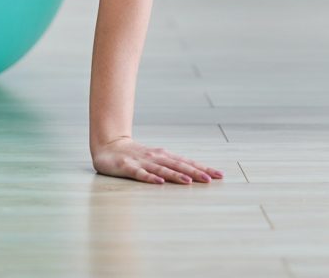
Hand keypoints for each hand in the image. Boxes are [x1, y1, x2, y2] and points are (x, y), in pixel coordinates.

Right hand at [91, 136, 224, 184]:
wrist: (108, 145)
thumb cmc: (136, 155)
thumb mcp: (156, 160)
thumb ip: (171, 167)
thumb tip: (193, 175)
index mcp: (165, 156)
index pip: (187, 163)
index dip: (203, 168)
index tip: (220, 175)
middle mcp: (156, 157)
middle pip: (179, 165)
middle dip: (195, 172)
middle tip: (211, 179)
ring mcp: (142, 162)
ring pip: (162, 169)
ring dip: (176, 175)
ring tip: (189, 182)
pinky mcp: (127, 167)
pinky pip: (140, 174)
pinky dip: (150, 178)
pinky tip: (159, 182)